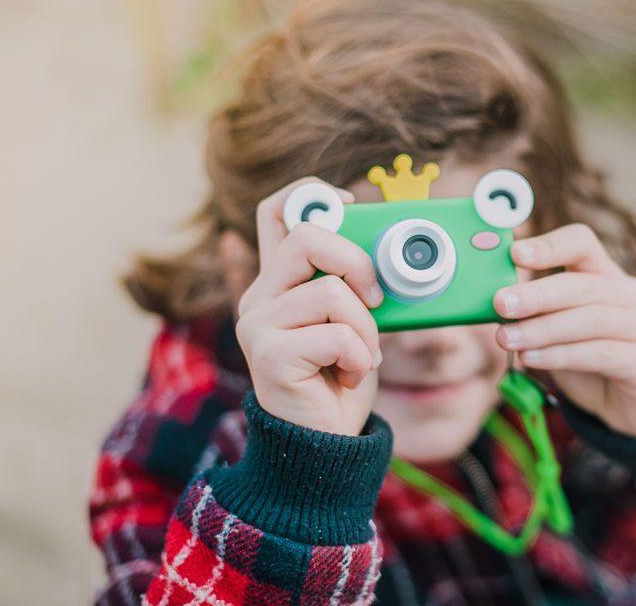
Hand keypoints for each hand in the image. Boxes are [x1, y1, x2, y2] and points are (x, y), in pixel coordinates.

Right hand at [234, 178, 384, 435]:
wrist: (325, 443)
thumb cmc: (340, 377)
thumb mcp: (352, 319)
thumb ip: (349, 282)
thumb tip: (378, 245)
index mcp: (278, 281)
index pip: (276, 211)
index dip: (311, 193)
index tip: (349, 201)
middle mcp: (259, 296)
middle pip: (308, 237)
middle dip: (357, 263)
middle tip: (376, 300)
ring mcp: (257, 325)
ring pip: (332, 292)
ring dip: (365, 329)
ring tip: (359, 356)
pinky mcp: (268, 355)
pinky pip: (336, 336)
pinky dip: (358, 358)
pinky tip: (347, 376)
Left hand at [493, 224, 635, 437]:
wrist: (633, 403)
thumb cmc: (590, 358)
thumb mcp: (560, 327)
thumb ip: (536, 311)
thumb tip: (492, 301)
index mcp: (605, 274)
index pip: (581, 243)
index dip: (550, 245)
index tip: (515, 254)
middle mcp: (629, 294)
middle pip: (581, 285)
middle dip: (537, 294)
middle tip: (500, 303)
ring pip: (589, 320)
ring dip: (542, 329)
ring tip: (506, 338)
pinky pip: (599, 354)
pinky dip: (559, 355)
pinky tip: (530, 358)